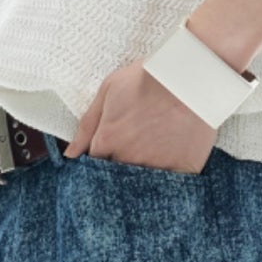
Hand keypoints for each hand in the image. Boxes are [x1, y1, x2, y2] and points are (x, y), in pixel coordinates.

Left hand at [65, 62, 216, 172]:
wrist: (190, 75)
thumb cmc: (149, 77)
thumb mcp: (109, 90)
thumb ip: (87, 125)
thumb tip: (70, 154)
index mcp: (107, 142)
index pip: (93, 165)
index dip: (100, 159)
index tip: (110, 151)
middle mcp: (128, 160)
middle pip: (116, 178)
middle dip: (119, 170)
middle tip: (133, 152)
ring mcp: (156, 168)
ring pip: (142, 186)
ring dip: (142, 175)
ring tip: (152, 155)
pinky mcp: (182, 171)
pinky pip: (170, 186)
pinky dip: (168, 179)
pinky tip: (170, 163)